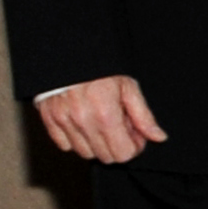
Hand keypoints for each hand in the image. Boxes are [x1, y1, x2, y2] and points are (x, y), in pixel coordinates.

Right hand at [33, 74, 164, 165]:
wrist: (69, 51)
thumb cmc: (101, 68)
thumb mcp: (128, 87)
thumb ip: (143, 116)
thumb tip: (158, 137)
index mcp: (105, 114)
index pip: (123, 154)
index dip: (133, 147)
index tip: (135, 134)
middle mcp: (82, 121)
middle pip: (105, 157)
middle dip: (117, 145)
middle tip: (120, 125)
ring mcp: (63, 121)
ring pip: (85, 153)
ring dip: (97, 143)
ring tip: (102, 122)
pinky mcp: (49, 119)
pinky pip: (64, 145)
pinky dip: (75, 139)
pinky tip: (84, 123)